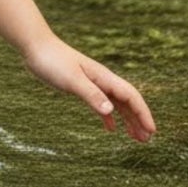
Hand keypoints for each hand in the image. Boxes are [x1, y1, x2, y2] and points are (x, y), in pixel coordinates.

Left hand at [23, 36, 155, 141]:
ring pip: (116, 104)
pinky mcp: (81, 86)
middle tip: (147, 140)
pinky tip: (111, 129)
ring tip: (136, 138)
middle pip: (127, 101)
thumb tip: (111, 111)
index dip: (143, 113)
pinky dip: (108, 116)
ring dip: (128, 120)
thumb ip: (91, 94)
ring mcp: (92, 83)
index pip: (131, 96)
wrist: (35, 46)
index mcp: (104, 77)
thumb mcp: (72, 80)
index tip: (152, 131)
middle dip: (139, 119)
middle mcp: (102, 80)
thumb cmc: (53, 61)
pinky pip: (101, 103)